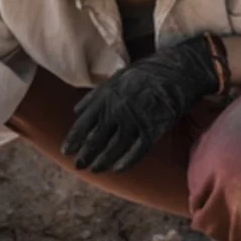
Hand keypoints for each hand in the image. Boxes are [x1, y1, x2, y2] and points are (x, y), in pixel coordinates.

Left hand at [62, 37, 221, 172]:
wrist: (175, 70)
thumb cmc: (143, 74)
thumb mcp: (115, 78)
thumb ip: (94, 96)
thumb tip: (76, 111)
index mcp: (105, 98)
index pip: (83, 125)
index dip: (73, 140)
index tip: (66, 151)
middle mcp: (117, 111)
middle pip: (95, 140)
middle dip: (85, 155)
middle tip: (78, 165)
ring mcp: (135, 121)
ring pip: (114, 148)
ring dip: (102, 162)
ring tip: (95, 169)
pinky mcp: (153, 129)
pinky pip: (137, 151)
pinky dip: (126, 162)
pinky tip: (117, 170)